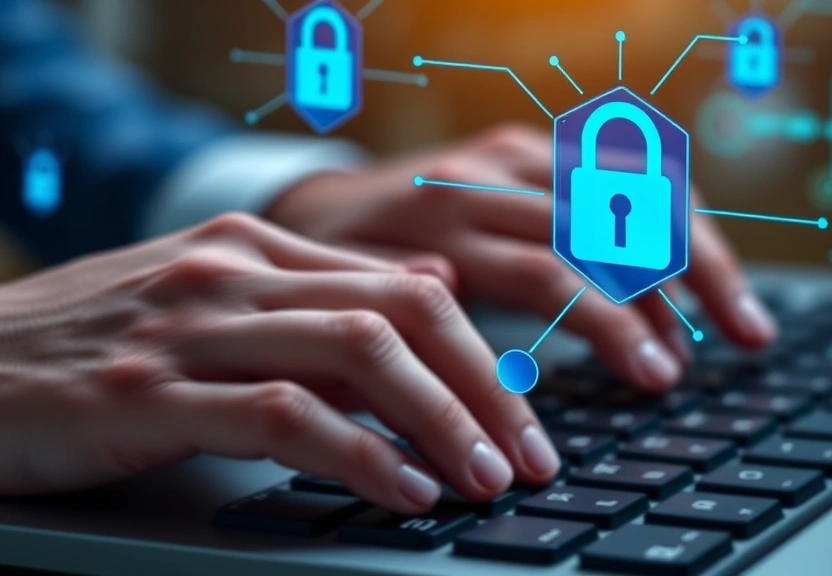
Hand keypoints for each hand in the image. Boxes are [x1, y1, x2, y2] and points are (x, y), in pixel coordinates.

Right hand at [0, 214, 560, 512]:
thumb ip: (317, 305)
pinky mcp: (147, 391)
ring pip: (358, 352)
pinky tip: (404, 490)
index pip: (408, 281)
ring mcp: (190, 324)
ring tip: (488, 477)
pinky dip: (359, 455)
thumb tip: (428, 302)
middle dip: (486, 387)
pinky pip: (283, 414)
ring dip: (442, 419)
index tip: (528, 410)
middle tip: (532, 454)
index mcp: (258, 246)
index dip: (483, 350)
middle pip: (404, 309)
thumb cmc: (98, 347)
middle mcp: (234, 269)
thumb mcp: (217, 308)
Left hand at [267, 123, 777, 391]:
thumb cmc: (342, 272)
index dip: (615, 326)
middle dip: (686, 284)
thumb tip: (513, 358)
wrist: (317, 205)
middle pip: (613, 220)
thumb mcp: (365, 302)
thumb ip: (433, 317)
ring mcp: (517, 153)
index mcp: (447, 218)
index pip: (554, 273)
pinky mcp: (533, 148)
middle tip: (742, 339)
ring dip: (698, 248)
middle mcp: (492, 173)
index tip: (660, 376)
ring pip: (634, 187)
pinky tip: (704, 266)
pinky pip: (621, 171)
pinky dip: (672, 218)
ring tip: (742, 314)